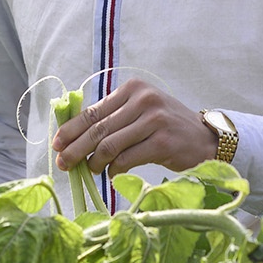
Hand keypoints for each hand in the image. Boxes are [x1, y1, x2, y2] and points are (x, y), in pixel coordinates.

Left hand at [52, 79, 214, 174]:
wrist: (206, 138)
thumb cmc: (167, 127)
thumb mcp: (141, 111)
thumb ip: (114, 117)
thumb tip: (73, 137)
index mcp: (133, 89)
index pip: (93, 111)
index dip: (71, 129)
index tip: (57, 144)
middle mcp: (143, 100)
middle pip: (98, 128)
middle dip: (75, 148)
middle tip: (63, 163)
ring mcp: (154, 120)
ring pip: (110, 145)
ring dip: (94, 162)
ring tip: (90, 170)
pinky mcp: (162, 141)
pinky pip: (126, 159)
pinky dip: (113, 169)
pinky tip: (111, 174)